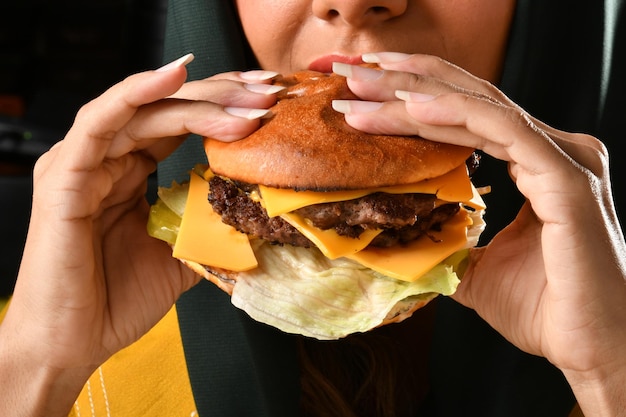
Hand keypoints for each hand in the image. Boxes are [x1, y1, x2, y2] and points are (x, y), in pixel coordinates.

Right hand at [0, 54, 280, 415]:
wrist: (72, 345)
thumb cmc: (116, 301)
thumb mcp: (180, 255)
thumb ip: (207, 225)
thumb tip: (256, 213)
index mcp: (128, 171)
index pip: (178, 123)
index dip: (224, 108)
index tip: (271, 102)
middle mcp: (105, 159)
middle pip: (166, 108)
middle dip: (222, 96)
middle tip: (269, 93)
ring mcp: (82, 163)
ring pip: (143, 111)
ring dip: (197, 100)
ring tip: (245, 100)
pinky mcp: (64, 177)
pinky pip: (98, 124)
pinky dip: (134, 95)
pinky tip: (173, 75)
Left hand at [333, 53, 625, 414]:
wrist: (595, 349)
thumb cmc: (546, 309)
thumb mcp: (477, 269)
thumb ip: (448, 243)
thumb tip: (403, 241)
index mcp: (536, 162)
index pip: (468, 117)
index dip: (417, 99)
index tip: (366, 96)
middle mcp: (553, 151)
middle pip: (470, 102)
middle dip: (408, 86)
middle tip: (354, 78)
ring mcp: (564, 160)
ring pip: (480, 110)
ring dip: (418, 96)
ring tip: (367, 89)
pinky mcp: (567, 179)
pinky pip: (506, 132)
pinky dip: (458, 115)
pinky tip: (416, 107)